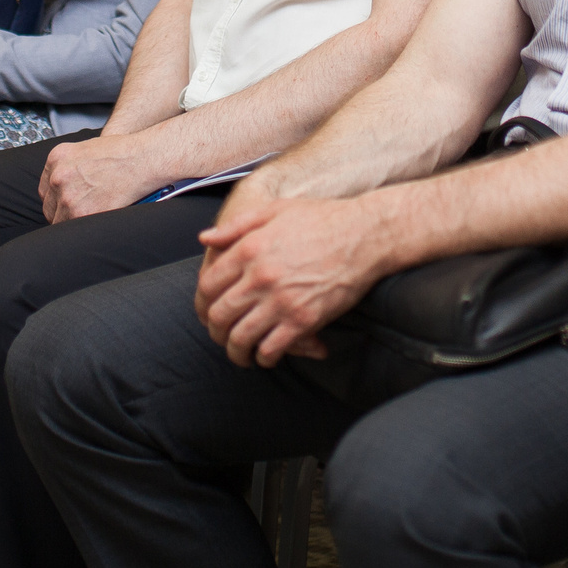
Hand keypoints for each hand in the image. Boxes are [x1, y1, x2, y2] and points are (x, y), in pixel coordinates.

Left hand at [38, 134, 168, 222]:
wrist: (142, 159)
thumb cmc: (123, 153)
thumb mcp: (86, 150)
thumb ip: (70, 167)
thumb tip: (67, 186)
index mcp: (57, 158)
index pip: (46, 190)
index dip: (57, 200)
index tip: (65, 204)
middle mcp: (58, 177)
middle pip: (50, 208)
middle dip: (63, 213)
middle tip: (82, 212)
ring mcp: (68, 196)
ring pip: (60, 222)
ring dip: (74, 223)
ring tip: (93, 216)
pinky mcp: (82, 213)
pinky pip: (74, 231)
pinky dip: (85, 229)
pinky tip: (96, 221)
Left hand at [194, 196, 378, 366]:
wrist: (365, 234)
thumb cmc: (322, 219)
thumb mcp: (275, 210)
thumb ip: (236, 226)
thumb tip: (205, 238)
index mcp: (249, 248)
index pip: (208, 285)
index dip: (202, 302)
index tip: (207, 311)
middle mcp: (261, 276)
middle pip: (219, 315)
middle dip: (215, 331)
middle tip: (221, 336)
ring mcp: (282, 300)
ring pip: (241, 338)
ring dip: (236, 352)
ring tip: (240, 354)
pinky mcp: (304, 319)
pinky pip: (271, 349)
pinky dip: (264, 358)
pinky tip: (266, 356)